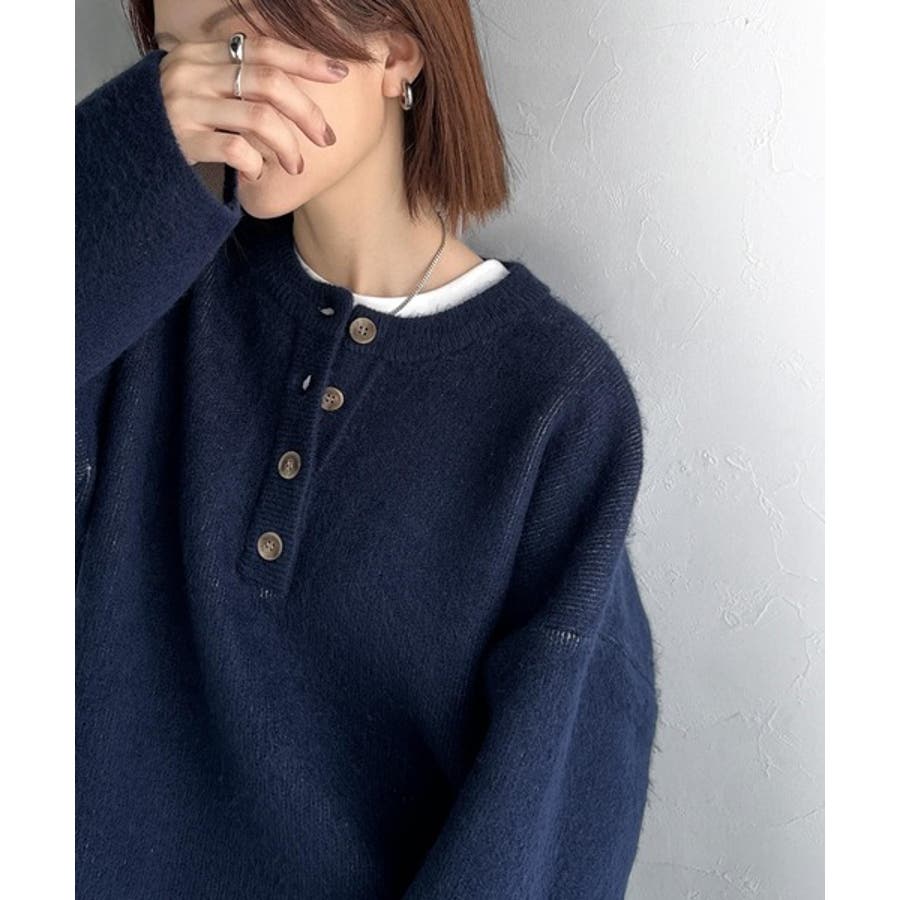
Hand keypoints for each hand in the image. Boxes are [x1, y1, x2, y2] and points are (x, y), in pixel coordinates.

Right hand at [157, 35, 347, 179]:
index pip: (264, 48)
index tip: (340, 73)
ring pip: (259, 118)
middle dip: (306, 111)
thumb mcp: (204, 89)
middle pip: (268, 82)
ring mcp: (185, 105)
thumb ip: (237, 79)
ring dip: (288, 146)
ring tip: (296, 166)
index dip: (305, 60)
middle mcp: (192, 72)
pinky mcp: (181, 140)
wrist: (129, 152)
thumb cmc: (179, 123)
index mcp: (202, 54)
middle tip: (326, 138)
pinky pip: (236, 150)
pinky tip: (257, 177)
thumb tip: (295, 80)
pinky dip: (256, 166)